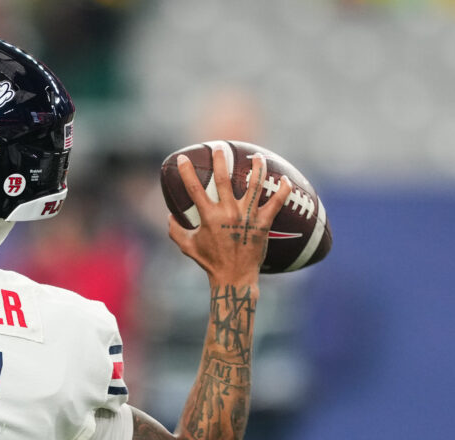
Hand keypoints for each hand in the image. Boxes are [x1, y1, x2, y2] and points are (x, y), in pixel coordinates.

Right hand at [168, 149, 291, 283]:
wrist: (234, 277)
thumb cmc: (209, 262)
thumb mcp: (187, 247)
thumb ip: (175, 230)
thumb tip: (169, 216)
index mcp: (208, 217)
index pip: (194, 189)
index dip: (186, 172)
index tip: (182, 159)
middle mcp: (228, 213)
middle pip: (223, 180)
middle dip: (220, 160)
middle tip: (220, 147)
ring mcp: (247, 217)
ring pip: (253, 186)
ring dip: (256, 168)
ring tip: (257, 157)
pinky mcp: (263, 224)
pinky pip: (276, 203)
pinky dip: (282, 190)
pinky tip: (285, 179)